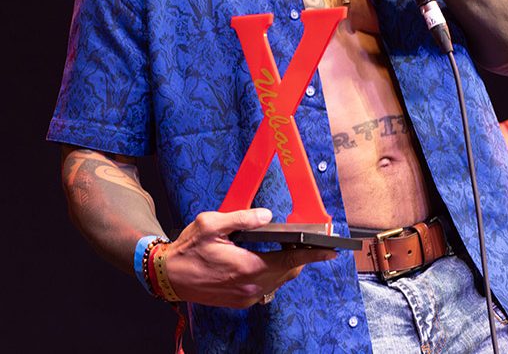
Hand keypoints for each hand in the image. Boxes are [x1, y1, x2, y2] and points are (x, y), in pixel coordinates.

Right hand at [163, 208, 336, 307]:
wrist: (169, 276)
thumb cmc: (188, 249)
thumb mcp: (213, 224)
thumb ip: (243, 218)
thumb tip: (267, 216)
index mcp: (248, 266)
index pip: (291, 261)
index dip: (313, 254)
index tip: (331, 250)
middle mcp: (251, 286)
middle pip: (289, 271)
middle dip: (300, 256)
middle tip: (305, 240)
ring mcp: (246, 296)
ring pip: (279, 280)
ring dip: (286, 265)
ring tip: (288, 246)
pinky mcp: (240, 300)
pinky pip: (266, 286)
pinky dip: (272, 272)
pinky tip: (267, 258)